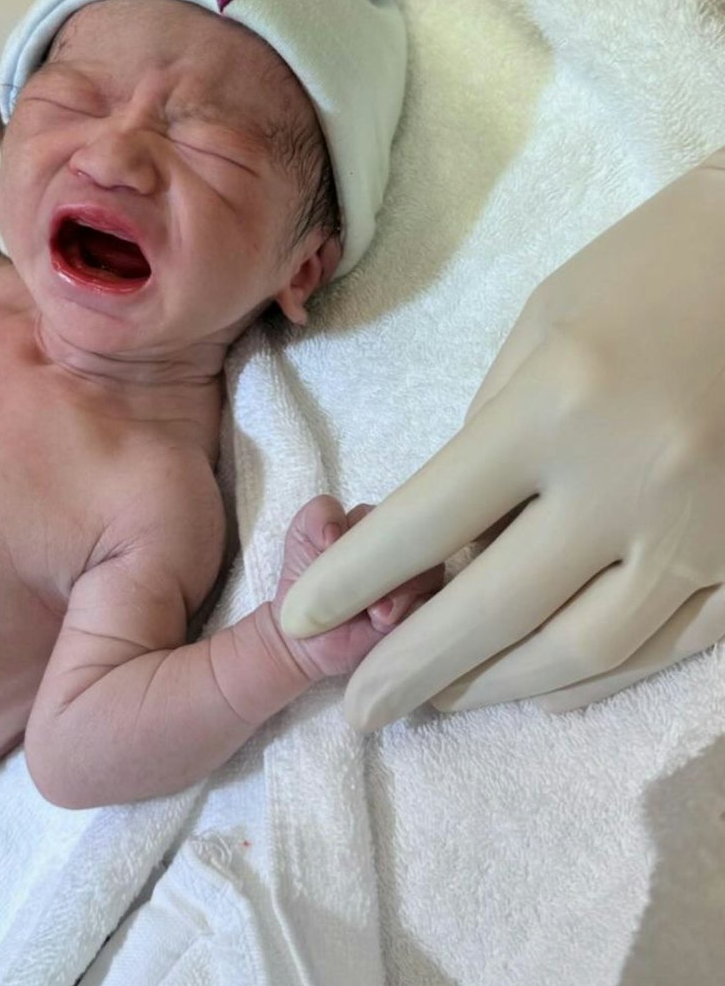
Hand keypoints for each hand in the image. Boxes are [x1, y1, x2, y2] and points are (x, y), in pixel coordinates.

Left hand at [280, 152, 724, 728]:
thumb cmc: (642, 276)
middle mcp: (630, 479)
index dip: (354, 581)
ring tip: (437, 701)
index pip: (429, 520)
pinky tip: (539, 686)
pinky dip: (593, 676)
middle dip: (412, 667)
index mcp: (558, 405)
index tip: (300, 619)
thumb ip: (486, 442)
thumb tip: (442, 547)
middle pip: (495, 608)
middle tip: (360, 709)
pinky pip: (666, 646)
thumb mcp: (535, 333)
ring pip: (582, 651)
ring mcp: (704, 529)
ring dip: (498, 688)